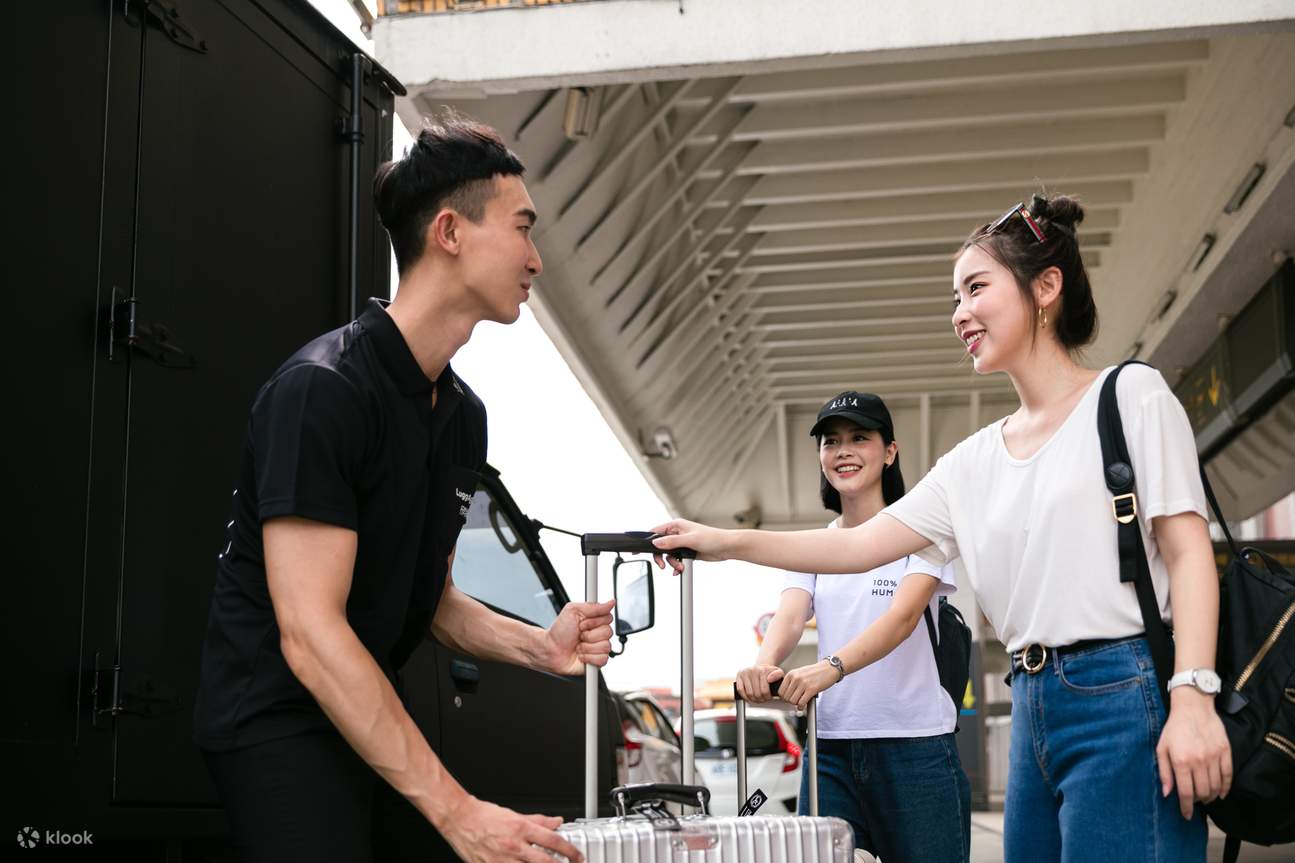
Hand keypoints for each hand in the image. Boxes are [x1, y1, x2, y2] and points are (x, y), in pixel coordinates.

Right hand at [441, 795, 581, 862]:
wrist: (460, 819)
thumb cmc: (484, 815)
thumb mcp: (514, 814)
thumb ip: (538, 820)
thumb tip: (556, 822)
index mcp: (521, 828)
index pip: (553, 841)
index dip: (570, 851)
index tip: (577, 856)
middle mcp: (513, 845)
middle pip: (546, 861)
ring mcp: (502, 860)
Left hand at [542, 600, 614, 675]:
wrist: (550, 650)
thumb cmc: (559, 632)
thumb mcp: (573, 611)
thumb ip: (594, 606)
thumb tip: (611, 602)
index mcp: (594, 620)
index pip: (608, 618)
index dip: (594, 622)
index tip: (582, 623)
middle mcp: (598, 633)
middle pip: (608, 632)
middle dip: (589, 635)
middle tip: (579, 635)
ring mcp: (598, 647)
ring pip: (606, 647)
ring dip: (587, 647)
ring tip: (578, 646)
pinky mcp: (597, 661)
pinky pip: (603, 659)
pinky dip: (588, 658)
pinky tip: (581, 655)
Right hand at [649, 519, 730, 573]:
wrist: (726, 547)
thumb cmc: (712, 538)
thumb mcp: (689, 540)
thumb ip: (671, 542)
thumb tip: (656, 543)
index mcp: (676, 525)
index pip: (656, 531)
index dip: (649, 541)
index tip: (643, 550)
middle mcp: (677, 533)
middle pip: (660, 546)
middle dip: (661, 557)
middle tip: (662, 565)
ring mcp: (682, 543)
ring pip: (668, 555)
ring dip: (672, 563)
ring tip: (679, 567)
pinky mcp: (687, 552)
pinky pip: (675, 560)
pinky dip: (676, 566)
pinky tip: (679, 569)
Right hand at [736, 664, 783, 702]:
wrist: (761, 667)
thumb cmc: (769, 673)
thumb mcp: (778, 672)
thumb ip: (778, 675)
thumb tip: (769, 679)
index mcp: (762, 670)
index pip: (764, 691)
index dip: (767, 697)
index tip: (769, 698)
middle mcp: (752, 670)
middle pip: (756, 693)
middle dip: (761, 699)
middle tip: (763, 700)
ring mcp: (745, 673)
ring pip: (748, 693)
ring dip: (753, 700)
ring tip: (757, 699)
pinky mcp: (739, 675)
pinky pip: (740, 690)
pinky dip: (744, 696)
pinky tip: (749, 698)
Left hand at [779, 660, 839, 709]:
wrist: (829, 668)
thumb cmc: (815, 672)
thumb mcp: (799, 673)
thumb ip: (791, 682)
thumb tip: (785, 695)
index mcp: (791, 674)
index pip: (780, 691)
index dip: (784, 697)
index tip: (789, 698)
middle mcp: (795, 678)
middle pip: (786, 697)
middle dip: (790, 702)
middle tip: (796, 701)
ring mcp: (803, 683)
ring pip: (793, 701)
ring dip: (796, 704)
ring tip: (800, 702)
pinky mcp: (811, 689)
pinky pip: (801, 703)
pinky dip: (802, 707)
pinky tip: (804, 705)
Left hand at [1156, 688, 1231, 818]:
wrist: (1193, 707)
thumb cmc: (1174, 728)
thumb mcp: (1161, 748)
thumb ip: (1164, 772)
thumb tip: (1167, 794)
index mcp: (1181, 761)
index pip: (1186, 793)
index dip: (1187, 807)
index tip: (1186, 815)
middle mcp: (1199, 761)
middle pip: (1203, 792)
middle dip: (1199, 802)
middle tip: (1195, 802)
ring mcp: (1214, 757)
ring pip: (1216, 787)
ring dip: (1211, 796)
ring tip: (1205, 797)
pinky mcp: (1225, 752)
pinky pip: (1228, 776)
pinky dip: (1225, 788)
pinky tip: (1221, 793)